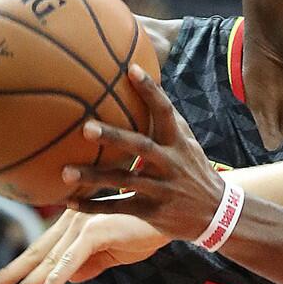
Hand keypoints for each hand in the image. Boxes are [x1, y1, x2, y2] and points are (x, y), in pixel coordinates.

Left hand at [0, 207, 169, 283]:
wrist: (172, 214)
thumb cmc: (146, 228)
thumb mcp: (114, 253)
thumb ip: (90, 264)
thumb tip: (68, 280)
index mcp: (75, 224)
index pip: (42, 250)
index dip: (20, 268)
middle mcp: (74, 220)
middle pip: (39, 252)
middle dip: (13, 272)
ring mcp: (84, 223)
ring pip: (51, 259)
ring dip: (32, 281)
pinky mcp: (97, 229)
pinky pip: (73, 258)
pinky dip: (58, 276)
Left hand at [62, 65, 225, 237]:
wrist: (216, 214)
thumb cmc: (195, 171)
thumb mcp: (189, 145)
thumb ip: (170, 121)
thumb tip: (152, 86)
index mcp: (178, 143)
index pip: (165, 112)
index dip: (150, 91)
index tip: (131, 69)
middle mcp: (171, 163)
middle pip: (141, 146)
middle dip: (114, 137)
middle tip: (86, 127)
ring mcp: (162, 189)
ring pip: (124, 180)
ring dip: (94, 177)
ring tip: (65, 171)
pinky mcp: (153, 212)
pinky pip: (119, 208)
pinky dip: (94, 206)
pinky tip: (70, 203)